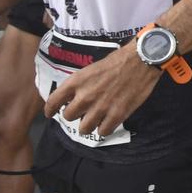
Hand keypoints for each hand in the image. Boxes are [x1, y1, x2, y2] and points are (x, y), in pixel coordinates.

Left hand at [45, 48, 159, 139]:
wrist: (141, 61)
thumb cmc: (117, 61)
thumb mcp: (91, 69)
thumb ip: (80, 84)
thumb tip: (74, 98)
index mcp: (76, 82)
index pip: (53, 102)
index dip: (50, 110)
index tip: (50, 114)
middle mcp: (85, 96)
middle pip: (69, 117)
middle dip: (74, 115)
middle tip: (82, 112)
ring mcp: (101, 107)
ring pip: (84, 128)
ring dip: (88, 125)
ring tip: (95, 121)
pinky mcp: (117, 115)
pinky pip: (103, 131)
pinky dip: (104, 129)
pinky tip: (108, 123)